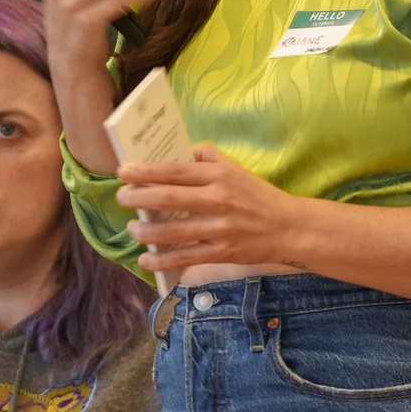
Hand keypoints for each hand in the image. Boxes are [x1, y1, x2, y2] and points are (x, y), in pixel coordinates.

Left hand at [119, 145, 304, 271]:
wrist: (289, 228)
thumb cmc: (258, 196)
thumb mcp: (236, 169)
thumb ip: (207, 157)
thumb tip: (177, 151)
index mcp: (219, 175)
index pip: (175, 171)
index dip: (146, 171)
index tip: (123, 172)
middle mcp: (218, 199)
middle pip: (168, 198)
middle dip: (138, 198)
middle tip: (121, 197)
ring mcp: (219, 228)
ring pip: (173, 230)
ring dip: (146, 231)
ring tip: (132, 228)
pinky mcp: (223, 252)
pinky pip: (186, 257)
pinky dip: (163, 260)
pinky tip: (146, 259)